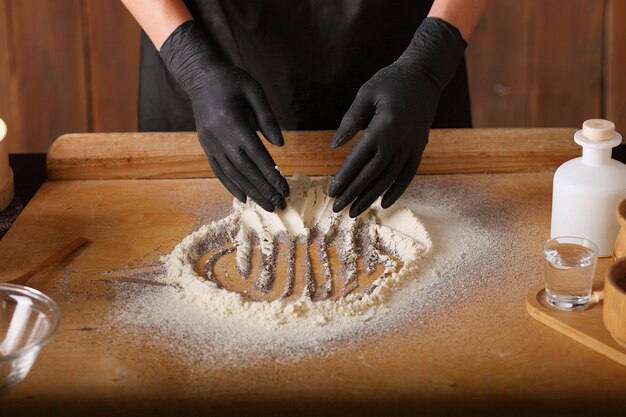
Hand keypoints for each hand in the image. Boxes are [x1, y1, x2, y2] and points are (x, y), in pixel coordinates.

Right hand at [160, 21, 288, 211]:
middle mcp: (220, 137)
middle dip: (264, 190)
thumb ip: (267, 118)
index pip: (257, 155)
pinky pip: (218, 170)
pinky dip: (231, 186)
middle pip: (245, 170)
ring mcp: (211, 144)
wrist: (200, 77)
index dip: (271, 175)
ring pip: (232, 174)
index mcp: (234, 123)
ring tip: (267, 206)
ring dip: (251, 192)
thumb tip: (280, 145)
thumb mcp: (254, 91)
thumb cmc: (232, 81)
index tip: (284, 188)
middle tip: (280, 205)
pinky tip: (243, 198)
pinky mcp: (206, 146)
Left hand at [328, 17, 466, 216]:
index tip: (332, 191)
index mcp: (384, 126)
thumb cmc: (392, 80)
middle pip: (373, 174)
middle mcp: (399, 141)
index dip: (345, 177)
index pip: (359, 158)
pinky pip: (408, 174)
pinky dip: (397, 190)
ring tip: (355, 211)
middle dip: (354, 193)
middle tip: (337, 208)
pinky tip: (384, 204)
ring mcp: (412, 146)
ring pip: (389, 178)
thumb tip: (334, 146)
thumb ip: (350, 120)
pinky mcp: (419, 147)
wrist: (426, 74)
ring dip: (371, 197)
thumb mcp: (366, 93)